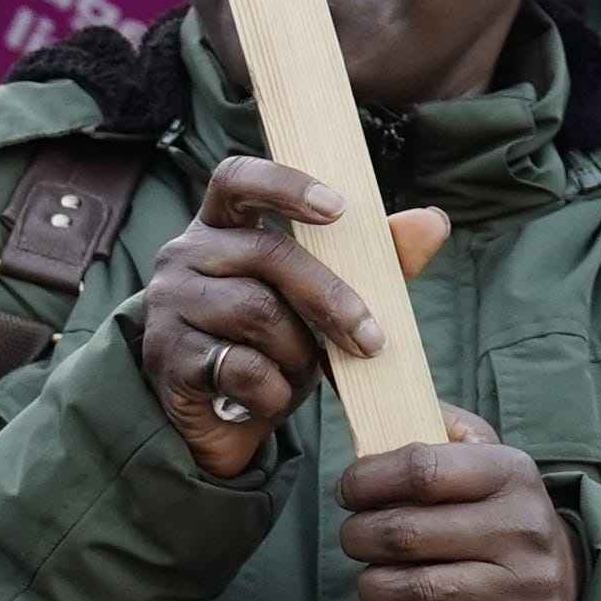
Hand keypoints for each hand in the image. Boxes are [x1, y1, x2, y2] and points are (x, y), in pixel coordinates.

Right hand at [126, 156, 424, 483]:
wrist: (215, 421)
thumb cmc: (270, 347)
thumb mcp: (319, 305)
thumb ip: (370, 263)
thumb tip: (432, 221)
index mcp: (219, 229)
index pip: (236, 179)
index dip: (284, 185)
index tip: (338, 208)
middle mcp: (184, 254)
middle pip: (268, 254)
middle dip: (332, 299)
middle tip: (372, 341)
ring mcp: (169, 304)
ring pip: (257, 312)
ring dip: (299, 353)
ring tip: (298, 372)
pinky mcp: (168, 356)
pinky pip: (241, 367)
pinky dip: (273, 390)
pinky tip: (267, 397)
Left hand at [339, 409, 579, 600]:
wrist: (567, 587)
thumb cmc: (497, 511)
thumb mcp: (482, 456)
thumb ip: (432, 423)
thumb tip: (374, 392)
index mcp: (511, 473)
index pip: (420, 468)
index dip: (365, 479)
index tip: (348, 490)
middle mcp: (525, 529)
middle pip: (405, 534)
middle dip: (358, 537)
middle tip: (354, 538)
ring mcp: (527, 588)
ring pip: (416, 591)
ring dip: (373, 587)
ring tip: (372, 579)